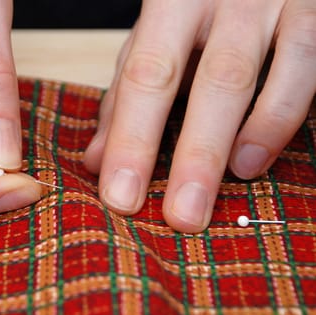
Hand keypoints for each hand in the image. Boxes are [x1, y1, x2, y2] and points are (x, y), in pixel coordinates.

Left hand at [85, 0, 315, 232]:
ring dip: (235, 144)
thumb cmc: (196, 8)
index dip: (130, 140)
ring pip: (252, 77)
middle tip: (179, 217)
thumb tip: (96, 160)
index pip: (144, 76)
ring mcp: (273, 3)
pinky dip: (279, 118)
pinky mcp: (315, 14)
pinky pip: (306, 65)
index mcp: (170, 4)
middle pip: (207, 80)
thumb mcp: (155, 38)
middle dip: (191, 156)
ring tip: (216, 193)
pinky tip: (254, 159)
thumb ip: (127, 94)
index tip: (120, 197)